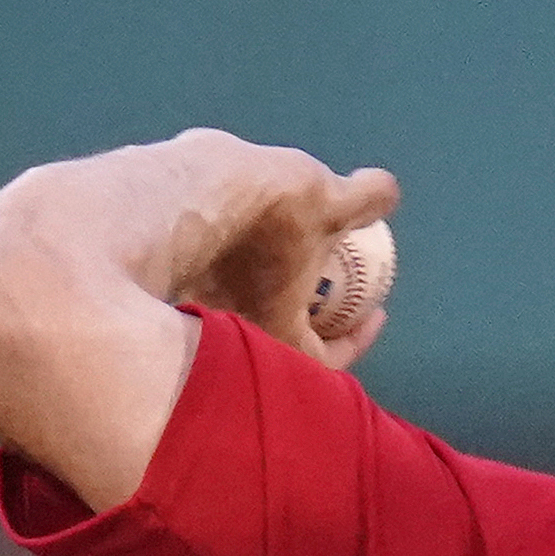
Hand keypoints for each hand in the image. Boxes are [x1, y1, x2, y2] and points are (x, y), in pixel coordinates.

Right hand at [172, 139, 398, 369]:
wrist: (178, 192)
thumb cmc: (265, 215)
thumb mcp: (330, 201)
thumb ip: (365, 200)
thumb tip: (386, 192)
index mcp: (280, 340)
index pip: (327, 363)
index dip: (356, 340)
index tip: (372, 312)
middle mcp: (234, 342)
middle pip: (280, 343)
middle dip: (307, 317)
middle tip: (326, 283)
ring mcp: (196, 314)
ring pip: (240, 313)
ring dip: (267, 288)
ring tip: (287, 252)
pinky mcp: (168, 281)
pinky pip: (209, 284)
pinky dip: (231, 268)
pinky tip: (240, 232)